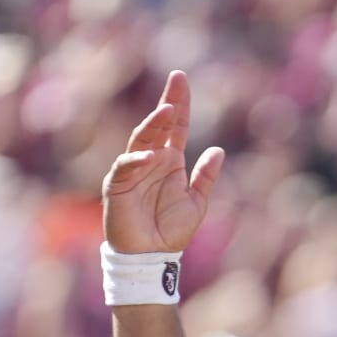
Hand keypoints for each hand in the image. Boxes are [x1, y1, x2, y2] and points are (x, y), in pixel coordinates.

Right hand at [102, 70, 224, 254]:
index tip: (182, 79)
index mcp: (169, 161)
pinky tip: (152, 157)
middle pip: (158, 125)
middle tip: (177, 80)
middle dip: (168, 102)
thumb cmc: (171, 231)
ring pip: (142, 140)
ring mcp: (133, 170)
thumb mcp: (196, 202)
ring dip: (153, 124)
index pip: (176, 127)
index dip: (180, 104)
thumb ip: (205, 177)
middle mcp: (151, 160)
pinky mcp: (118, 184)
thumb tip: (218, 150)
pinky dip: (137, 161)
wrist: (151, 256)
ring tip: (168, 110)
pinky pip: (126, 167)